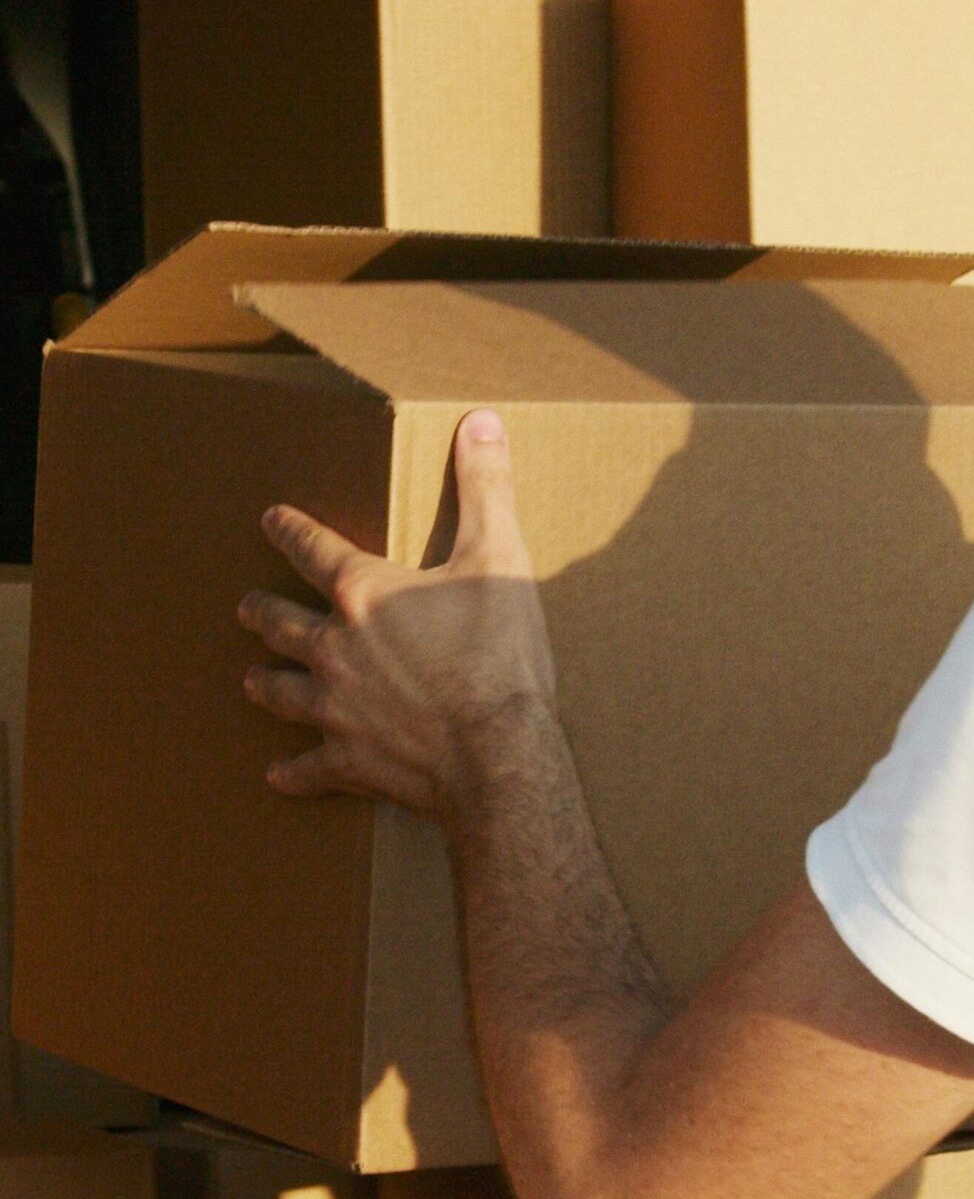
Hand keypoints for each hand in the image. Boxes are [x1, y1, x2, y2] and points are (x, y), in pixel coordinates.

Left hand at [238, 408, 556, 822]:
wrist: (497, 752)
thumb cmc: (499, 655)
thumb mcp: (500, 557)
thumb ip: (486, 488)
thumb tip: (481, 423)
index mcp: (364, 593)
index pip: (314, 548)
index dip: (290, 530)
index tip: (270, 519)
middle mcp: (333, 647)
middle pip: (281, 622)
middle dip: (263, 612)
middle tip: (247, 607)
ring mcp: (335, 708)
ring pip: (282, 690)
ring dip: (266, 682)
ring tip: (252, 678)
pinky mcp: (348, 761)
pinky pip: (308, 767)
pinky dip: (293, 772)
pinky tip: (279, 775)